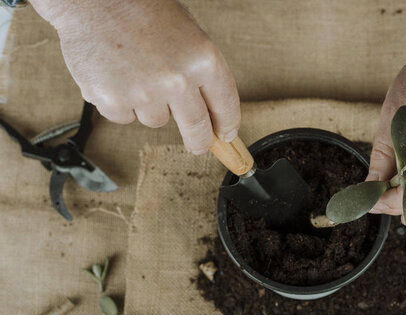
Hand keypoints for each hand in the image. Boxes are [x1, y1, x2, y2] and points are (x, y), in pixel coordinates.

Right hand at [31, 0, 239, 153]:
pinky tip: (115, 75)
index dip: (227, 124)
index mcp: (202, 59)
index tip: (225, 134)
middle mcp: (177, 80)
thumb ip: (199, 71)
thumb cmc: (140, 8)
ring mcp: (144, 94)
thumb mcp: (187, 33)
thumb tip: (210, 109)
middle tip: (198, 145)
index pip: (225, 105)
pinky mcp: (113, 101)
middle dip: (200, 141)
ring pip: (157, 121)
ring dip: (151, 106)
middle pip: (196, 128)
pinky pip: (125, 117)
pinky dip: (120, 103)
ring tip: (136, 72)